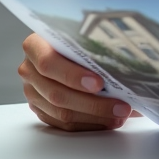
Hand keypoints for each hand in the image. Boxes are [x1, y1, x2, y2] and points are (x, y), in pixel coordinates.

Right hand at [18, 34, 133, 131]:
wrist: (61, 46)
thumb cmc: (76, 38)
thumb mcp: (81, 34)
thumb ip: (93, 46)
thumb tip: (129, 63)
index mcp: (35, 45)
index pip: (48, 63)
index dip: (73, 75)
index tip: (99, 83)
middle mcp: (29, 70)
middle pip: (57, 93)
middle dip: (93, 103)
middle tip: (121, 106)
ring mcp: (33, 92)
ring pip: (61, 112)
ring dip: (95, 116)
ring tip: (120, 115)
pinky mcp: (41, 109)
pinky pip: (63, 123)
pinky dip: (88, 124)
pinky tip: (108, 120)